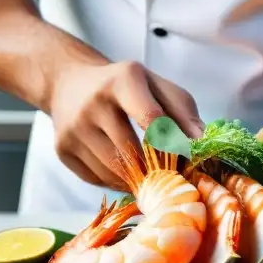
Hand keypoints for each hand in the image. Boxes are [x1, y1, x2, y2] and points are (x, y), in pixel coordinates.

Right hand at [47, 60, 204, 189]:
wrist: (69, 82)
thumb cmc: (122, 85)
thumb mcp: (155, 84)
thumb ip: (182, 109)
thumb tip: (201, 141)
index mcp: (122, 80)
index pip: (151, 118)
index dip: (171, 144)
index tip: (184, 160)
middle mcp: (93, 102)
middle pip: (132, 152)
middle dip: (154, 169)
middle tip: (168, 176)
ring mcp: (73, 128)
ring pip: (114, 171)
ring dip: (135, 179)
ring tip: (148, 175)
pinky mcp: (62, 149)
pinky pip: (96, 179)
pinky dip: (115, 182)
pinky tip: (124, 173)